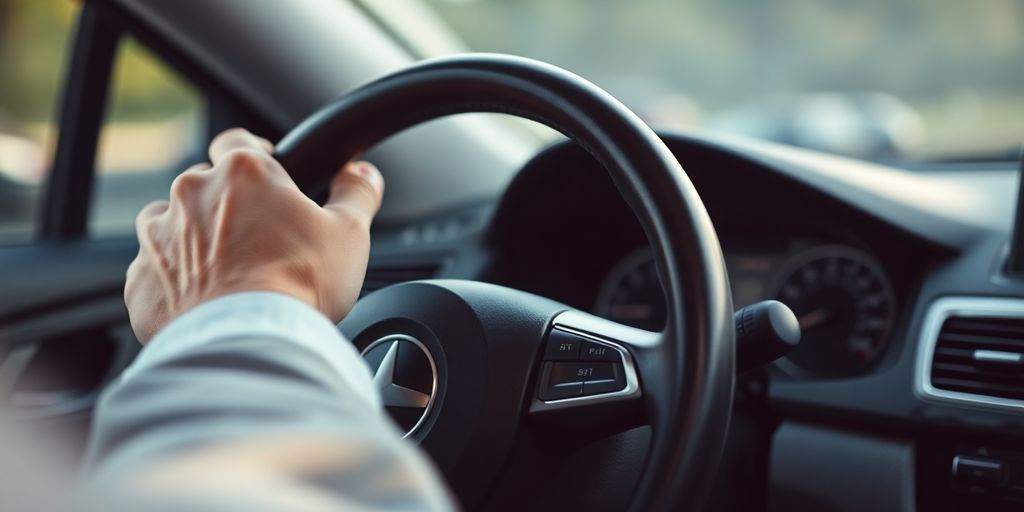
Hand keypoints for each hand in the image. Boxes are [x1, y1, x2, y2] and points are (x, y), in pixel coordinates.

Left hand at [125, 128, 383, 342]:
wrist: (248, 343)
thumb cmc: (300, 285)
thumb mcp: (350, 234)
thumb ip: (357, 194)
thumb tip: (363, 175)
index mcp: (242, 173)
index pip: (240, 142)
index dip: (258, 158)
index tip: (271, 179)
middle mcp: (191, 194)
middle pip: (207, 187)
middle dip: (229, 208)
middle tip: (261, 242)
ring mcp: (158, 237)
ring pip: (174, 227)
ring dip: (196, 243)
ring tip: (230, 276)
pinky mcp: (140, 281)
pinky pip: (156, 274)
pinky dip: (176, 285)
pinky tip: (206, 305)